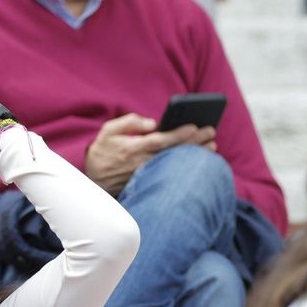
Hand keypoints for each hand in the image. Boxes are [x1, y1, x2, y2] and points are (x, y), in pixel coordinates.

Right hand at [84, 114, 216, 195]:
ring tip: (212, 146)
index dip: (178, 134)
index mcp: (133, 147)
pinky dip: (187, 168)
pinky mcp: (150, 183)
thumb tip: (152, 123)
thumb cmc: (102, 151)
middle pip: (174, 152)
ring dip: (196, 155)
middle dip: (194, 141)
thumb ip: (129, 122)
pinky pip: (173, 174)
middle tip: (211, 132)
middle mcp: (142, 162)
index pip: (160, 140)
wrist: (94, 181)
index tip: (195, 126)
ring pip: (177, 164)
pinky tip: (199, 162)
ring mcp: (148, 175)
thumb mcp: (108, 131)